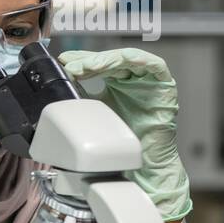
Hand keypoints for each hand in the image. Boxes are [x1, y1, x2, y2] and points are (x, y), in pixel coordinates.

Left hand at [58, 48, 191, 221]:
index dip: (81, 59)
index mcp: (117, 82)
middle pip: (110, 59)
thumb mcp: (93, 113)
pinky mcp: (165, 86)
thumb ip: (80, 98)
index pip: (98, 63)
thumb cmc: (121, 141)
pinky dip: (136, 60)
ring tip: (87, 67)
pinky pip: (155, 65)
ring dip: (106, 60)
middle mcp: (133, 78)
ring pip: (128, 59)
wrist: (141, 163)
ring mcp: (149, 81)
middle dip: (89, 60)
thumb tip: (58, 87)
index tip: (64, 61)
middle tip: (71, 66)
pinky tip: (118, 62)